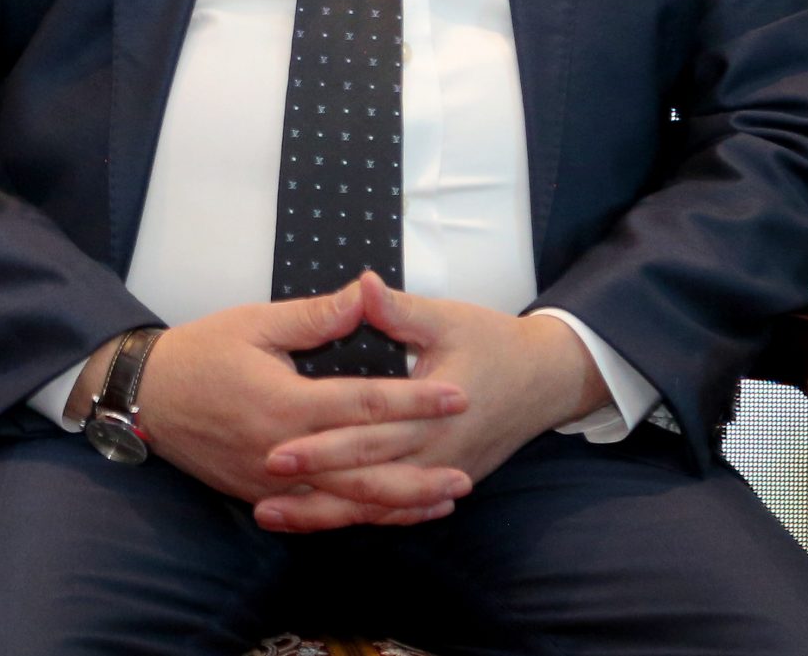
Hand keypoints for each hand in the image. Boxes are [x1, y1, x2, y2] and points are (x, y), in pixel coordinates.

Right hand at [123, 276, 472, 532]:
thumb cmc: (199, 353)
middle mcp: (285, 451)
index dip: (415, 400)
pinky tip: (390, 513)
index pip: (365, 405)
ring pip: (347, 501)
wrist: (145, 396)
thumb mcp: (255, 323)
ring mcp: (273, 480)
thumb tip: (365, 294)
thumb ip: (316, 316)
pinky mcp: (262, 494)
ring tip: (443, 499)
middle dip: (419, 470)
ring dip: (398, 503)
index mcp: (286, 402)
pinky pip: (320, 513)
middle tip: (465, 470)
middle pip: (365, 469)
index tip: (456, 396)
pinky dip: (359, 514)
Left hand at [264, 276, 607, 505]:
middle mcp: (436, 452)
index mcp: (432, 411)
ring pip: (377, 504)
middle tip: (261, 485)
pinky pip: (396, 510)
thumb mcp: (447, 318)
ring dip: (326, 513)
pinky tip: (319, 522)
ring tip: (272, 516)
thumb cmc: (493, 342)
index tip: (276, 449)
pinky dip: (358, 517)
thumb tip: (363, 284)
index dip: (321, 445)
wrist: (546, 380)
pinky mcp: (442, 481)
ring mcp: (441, 473)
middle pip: (366, 477)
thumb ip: (399, 309)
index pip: (367, 434)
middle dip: (313, 484)